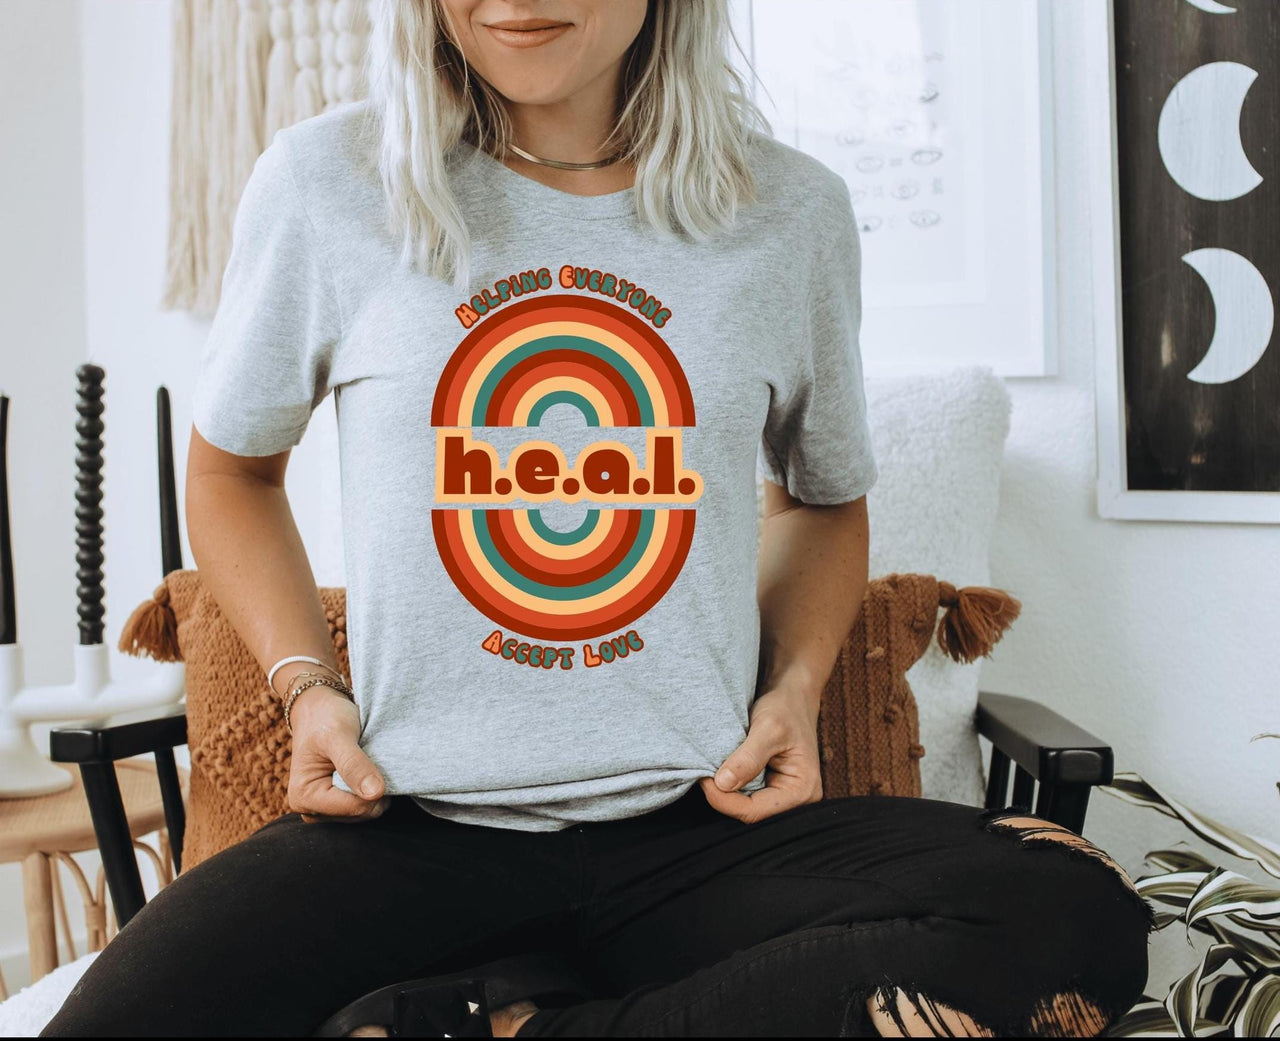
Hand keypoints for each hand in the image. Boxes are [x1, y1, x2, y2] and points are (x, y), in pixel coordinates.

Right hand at [287, 686, 388, 822]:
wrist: (319, 709)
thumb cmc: (325, 718)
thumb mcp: (338, 734)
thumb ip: (354, 764)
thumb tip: (375, 794)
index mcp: (304, 797)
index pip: (355, 808)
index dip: (373, 787)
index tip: (371, 757)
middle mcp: (312, 810)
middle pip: (362, 813)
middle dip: (373, 788)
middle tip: (367, 756)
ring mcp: (326, 810)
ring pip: (368, 811)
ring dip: (374, 786)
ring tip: (364, 761)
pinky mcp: (338, 805)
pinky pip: (367, 805)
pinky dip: (373, 787)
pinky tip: (366, 769)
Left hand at [700, 685, 822, 822]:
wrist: (792, 695)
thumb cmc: (786, 707)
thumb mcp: (768, 727)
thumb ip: (748, 758)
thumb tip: (723, 784)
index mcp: (803, 790)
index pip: (754, 811)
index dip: (724, 799)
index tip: (703, 777)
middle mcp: (796, 800)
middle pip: (749, 812)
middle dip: (724, 795)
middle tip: (704, 771)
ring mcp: (783, 795)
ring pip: (744, 805)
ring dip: (725, 790)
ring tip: (712, 768)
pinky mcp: (771, 788)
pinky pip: (745, 794)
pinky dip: (730, 783)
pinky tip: (723, 768)